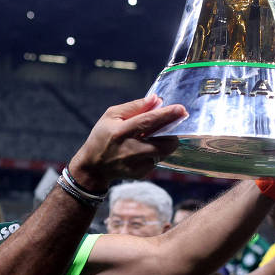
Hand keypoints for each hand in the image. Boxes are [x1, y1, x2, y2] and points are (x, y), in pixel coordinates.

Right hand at [69, 95, 186, 190]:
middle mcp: (130, 149)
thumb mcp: (111, 116)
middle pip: (163, 142)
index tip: (181, 109)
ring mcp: (135, 164)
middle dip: (172, 133)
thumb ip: (135, 107)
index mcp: (121, 131)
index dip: (166, 114)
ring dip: (164, 143)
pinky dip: (154, 154)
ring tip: (153, 138)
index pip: (148, 121)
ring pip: (163, 152)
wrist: (93, 166)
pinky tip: (143, 151)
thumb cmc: (103, 136)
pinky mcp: (140, 173)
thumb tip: (157, 100)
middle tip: (171, 126)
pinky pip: (156, 160)